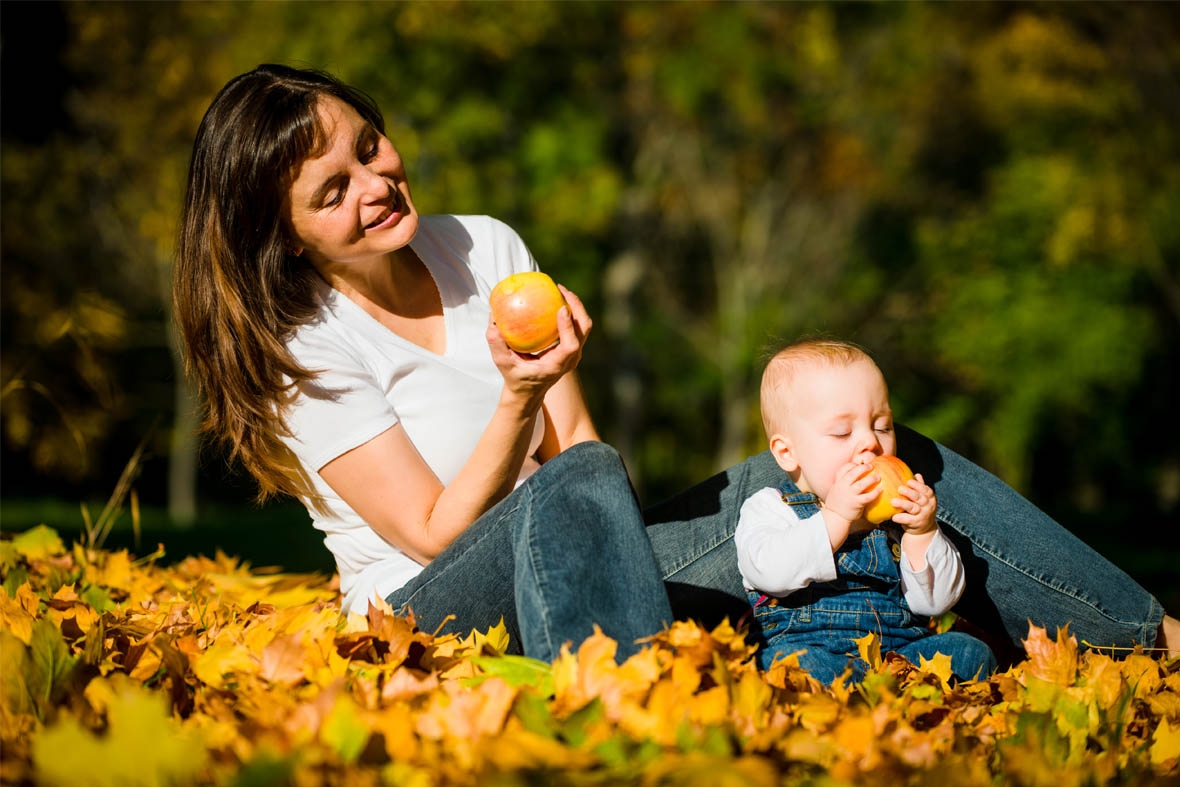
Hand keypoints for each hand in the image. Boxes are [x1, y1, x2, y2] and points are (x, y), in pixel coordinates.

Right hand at [487, 285, 591, 405]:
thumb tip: (493, 320)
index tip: (561, 308)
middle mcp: (570, 359)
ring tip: (560, 290)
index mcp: (557, 365)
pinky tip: (555, 299)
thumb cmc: (516, 378)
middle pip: (583, 329)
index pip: (570, 345)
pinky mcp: (571, 347)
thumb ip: (497, 345)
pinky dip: (570, 311)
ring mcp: (574, 353)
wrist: (529, 392)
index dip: (569, 326)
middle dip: (577, 307)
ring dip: (575, 306)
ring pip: (583, 325)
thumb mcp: (503, 364)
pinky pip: (576, 325)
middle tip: (560, 290)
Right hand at [822, 461, 881, 529]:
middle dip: (863, 468)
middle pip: (853, 473)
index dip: (852, 465)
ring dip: (871, 479)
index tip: (859, 464)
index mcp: (838, 482)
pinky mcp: (856, 503)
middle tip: (871, 466)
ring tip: (878, 477)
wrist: (834, 516)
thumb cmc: (837, 503)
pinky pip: (867, 497)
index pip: (844, 468)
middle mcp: (843, 486)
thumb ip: (843, 483)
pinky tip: (880, 490)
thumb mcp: (836, 490)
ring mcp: (849, 494)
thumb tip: (854, 477)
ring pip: (861, 484)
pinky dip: (875, 493)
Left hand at [890, 473, 936, 535]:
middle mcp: (928, 506)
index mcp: (930, 498)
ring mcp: (923, 515)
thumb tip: (917, 475)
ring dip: (903, 504)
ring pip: (913, 508)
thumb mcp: (924, 499)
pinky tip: (893, 516)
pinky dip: (900, 517)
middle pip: (919, 498)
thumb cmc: (921, 509)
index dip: (918, 485)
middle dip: (909, 493)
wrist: (925, 528)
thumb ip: (920, 487)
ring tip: (893, 501)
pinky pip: (908, 519)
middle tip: (899, 489)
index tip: (909, 481)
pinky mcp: (917, 523)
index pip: (926, 490)